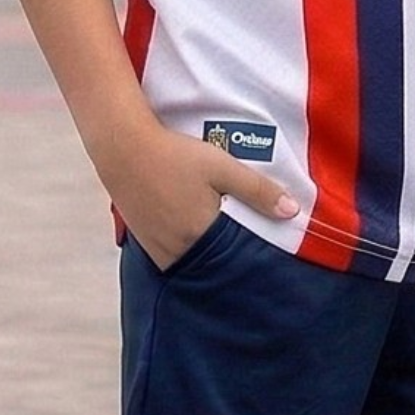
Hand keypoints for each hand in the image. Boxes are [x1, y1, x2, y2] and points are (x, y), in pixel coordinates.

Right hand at [103, 121, 300, 270]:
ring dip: (206, 256)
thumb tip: (292, 212)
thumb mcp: (221, 167)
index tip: (263, 258)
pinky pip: (172, 257)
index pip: (235, 261)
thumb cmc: (173, 155)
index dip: (249, 259)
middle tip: (244, 250)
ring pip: (192, 263)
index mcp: (199, 236)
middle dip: (228, 260)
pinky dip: (186, 250)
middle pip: (212, 266)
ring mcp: (157, 249)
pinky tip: (192, 232)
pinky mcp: (144, 242)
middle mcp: (176, 250)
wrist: (122, 147)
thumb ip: (258, 191)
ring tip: (220, 240)